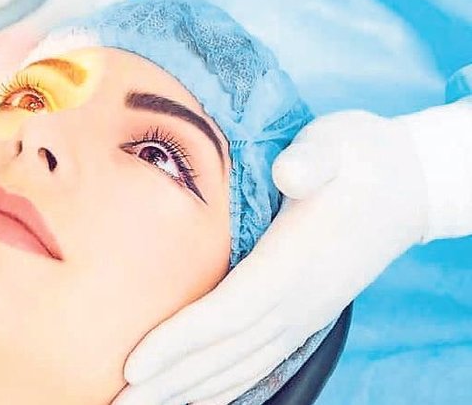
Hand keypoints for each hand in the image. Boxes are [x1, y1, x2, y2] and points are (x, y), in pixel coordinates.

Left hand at [113, 110, 429, 404]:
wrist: (405, 186)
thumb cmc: (359, 159)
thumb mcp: (338, 143)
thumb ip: (313, 159)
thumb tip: (291, 171)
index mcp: (295, 261)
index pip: (228, 312)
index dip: (180, 341)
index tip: (135, 366)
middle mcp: (298, 301)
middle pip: (224, 354)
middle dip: (168, 382)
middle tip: (116, 404)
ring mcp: (302, 315)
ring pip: (239, 367)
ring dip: (189, 392)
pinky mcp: (302, 318)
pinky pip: (259, 364)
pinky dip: (224, 387)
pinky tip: (195, 397)